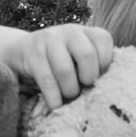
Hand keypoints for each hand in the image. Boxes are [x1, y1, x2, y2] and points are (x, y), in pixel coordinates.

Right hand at [2, 24, 116, 109]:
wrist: (23, 51)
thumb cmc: (63, 61)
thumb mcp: (81, 58)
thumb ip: (97, 67)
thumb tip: (112, 91)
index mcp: (86, 32)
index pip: (103, 40)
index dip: (104, 63)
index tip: (98, 76)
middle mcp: (69, 31)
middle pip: (86, 54)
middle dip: (87, 78)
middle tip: (84, 87)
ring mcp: (49, 39)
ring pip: (65, 70)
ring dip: (69, 90)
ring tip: (69, 96)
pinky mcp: (32, 53)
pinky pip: (47, 81)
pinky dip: (54, 99)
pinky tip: (56, 105)